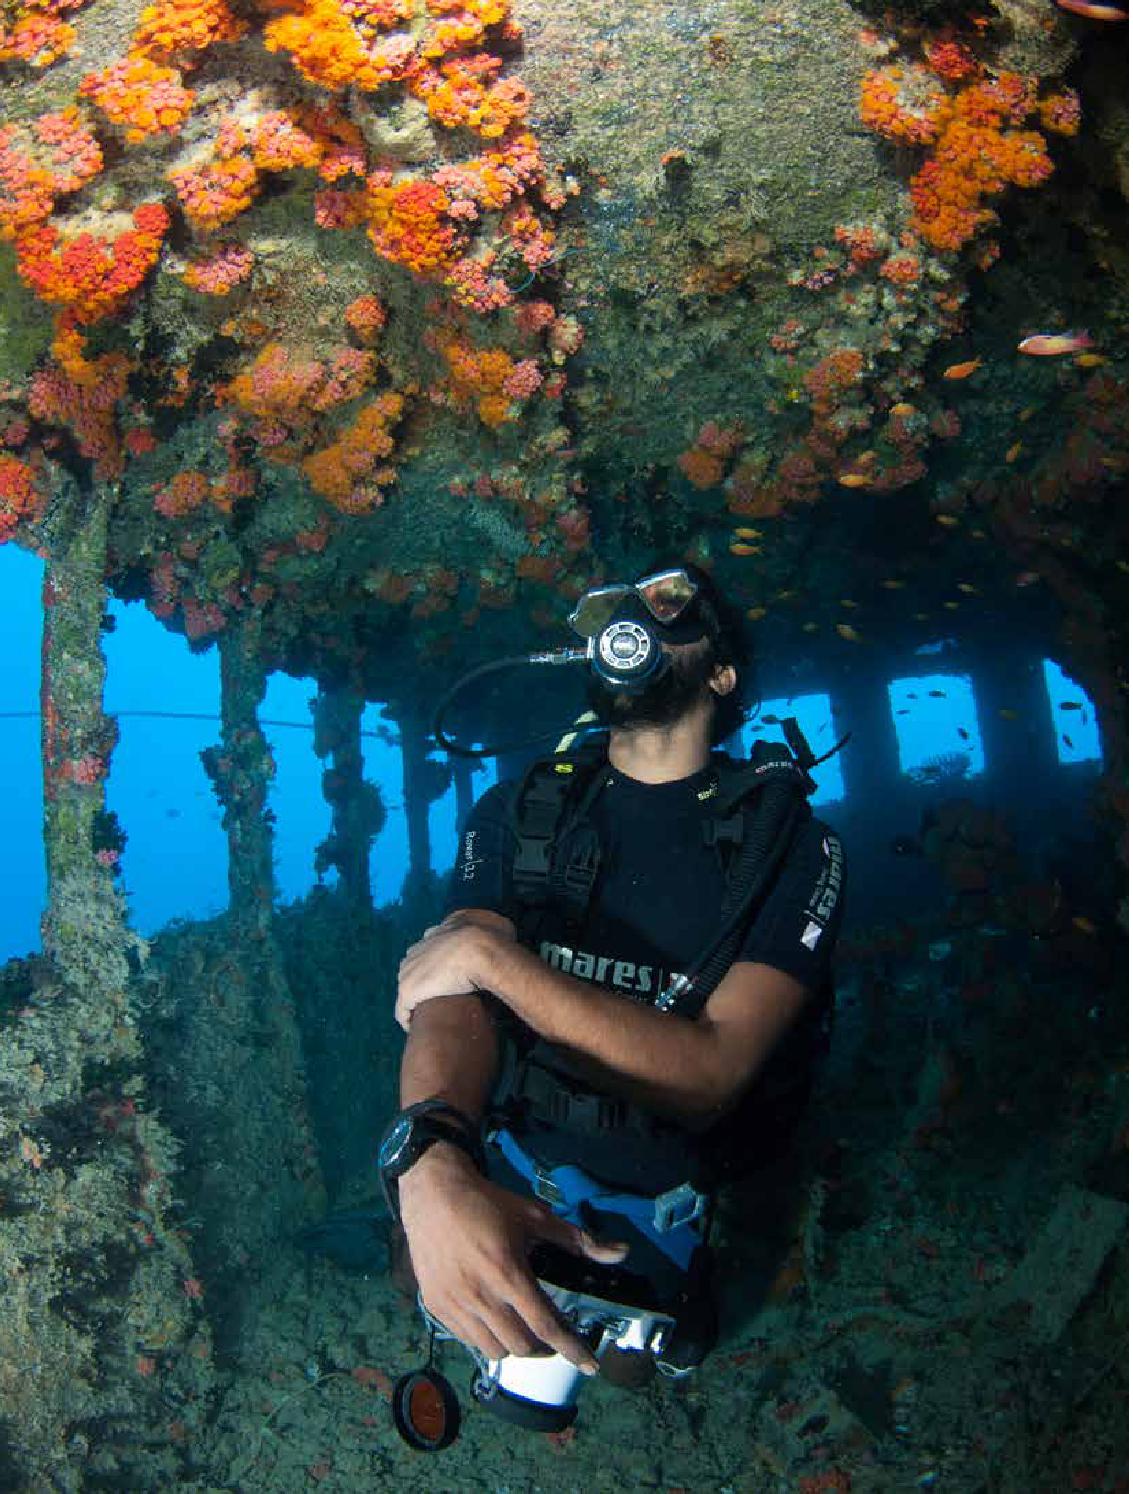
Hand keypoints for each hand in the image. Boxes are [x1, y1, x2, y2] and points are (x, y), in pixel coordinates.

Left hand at [395, 915, 512, 1030]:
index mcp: (435, 933)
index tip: (448, 973)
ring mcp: (410, 970)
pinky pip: (402, 1009)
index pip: (429, 946)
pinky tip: (415, 1028)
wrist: (481, 951)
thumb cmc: (492, 938)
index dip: (437, 961)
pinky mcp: (408, 991)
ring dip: (418, 998)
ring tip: (430, 1014)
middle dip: (424, 978)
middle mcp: (418, 948)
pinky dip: (407, 1019)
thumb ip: (489, 926)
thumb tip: (499, 931)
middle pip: (414, 966)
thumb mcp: (494, 923)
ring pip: (408, 987)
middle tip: (440, 994)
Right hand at [399, 1144, 628, 1371]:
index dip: (572, 1349)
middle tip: (551, 1334)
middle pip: (522, 1345)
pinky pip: (467, 1340)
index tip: (591, 1366)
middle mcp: (481, 1295)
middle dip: (544, 1347)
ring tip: (521, 1326)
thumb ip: (578, 1239)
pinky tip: (493, 1318)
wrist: (434, 1193)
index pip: (546, 1325)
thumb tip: (622, 1252)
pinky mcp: (437, 1306)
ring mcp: (455, 1304)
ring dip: (515, 1345)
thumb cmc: (489, 1204)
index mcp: (508, 1273)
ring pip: (494, 1350)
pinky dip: (487, 1337)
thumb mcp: (536, 1217)